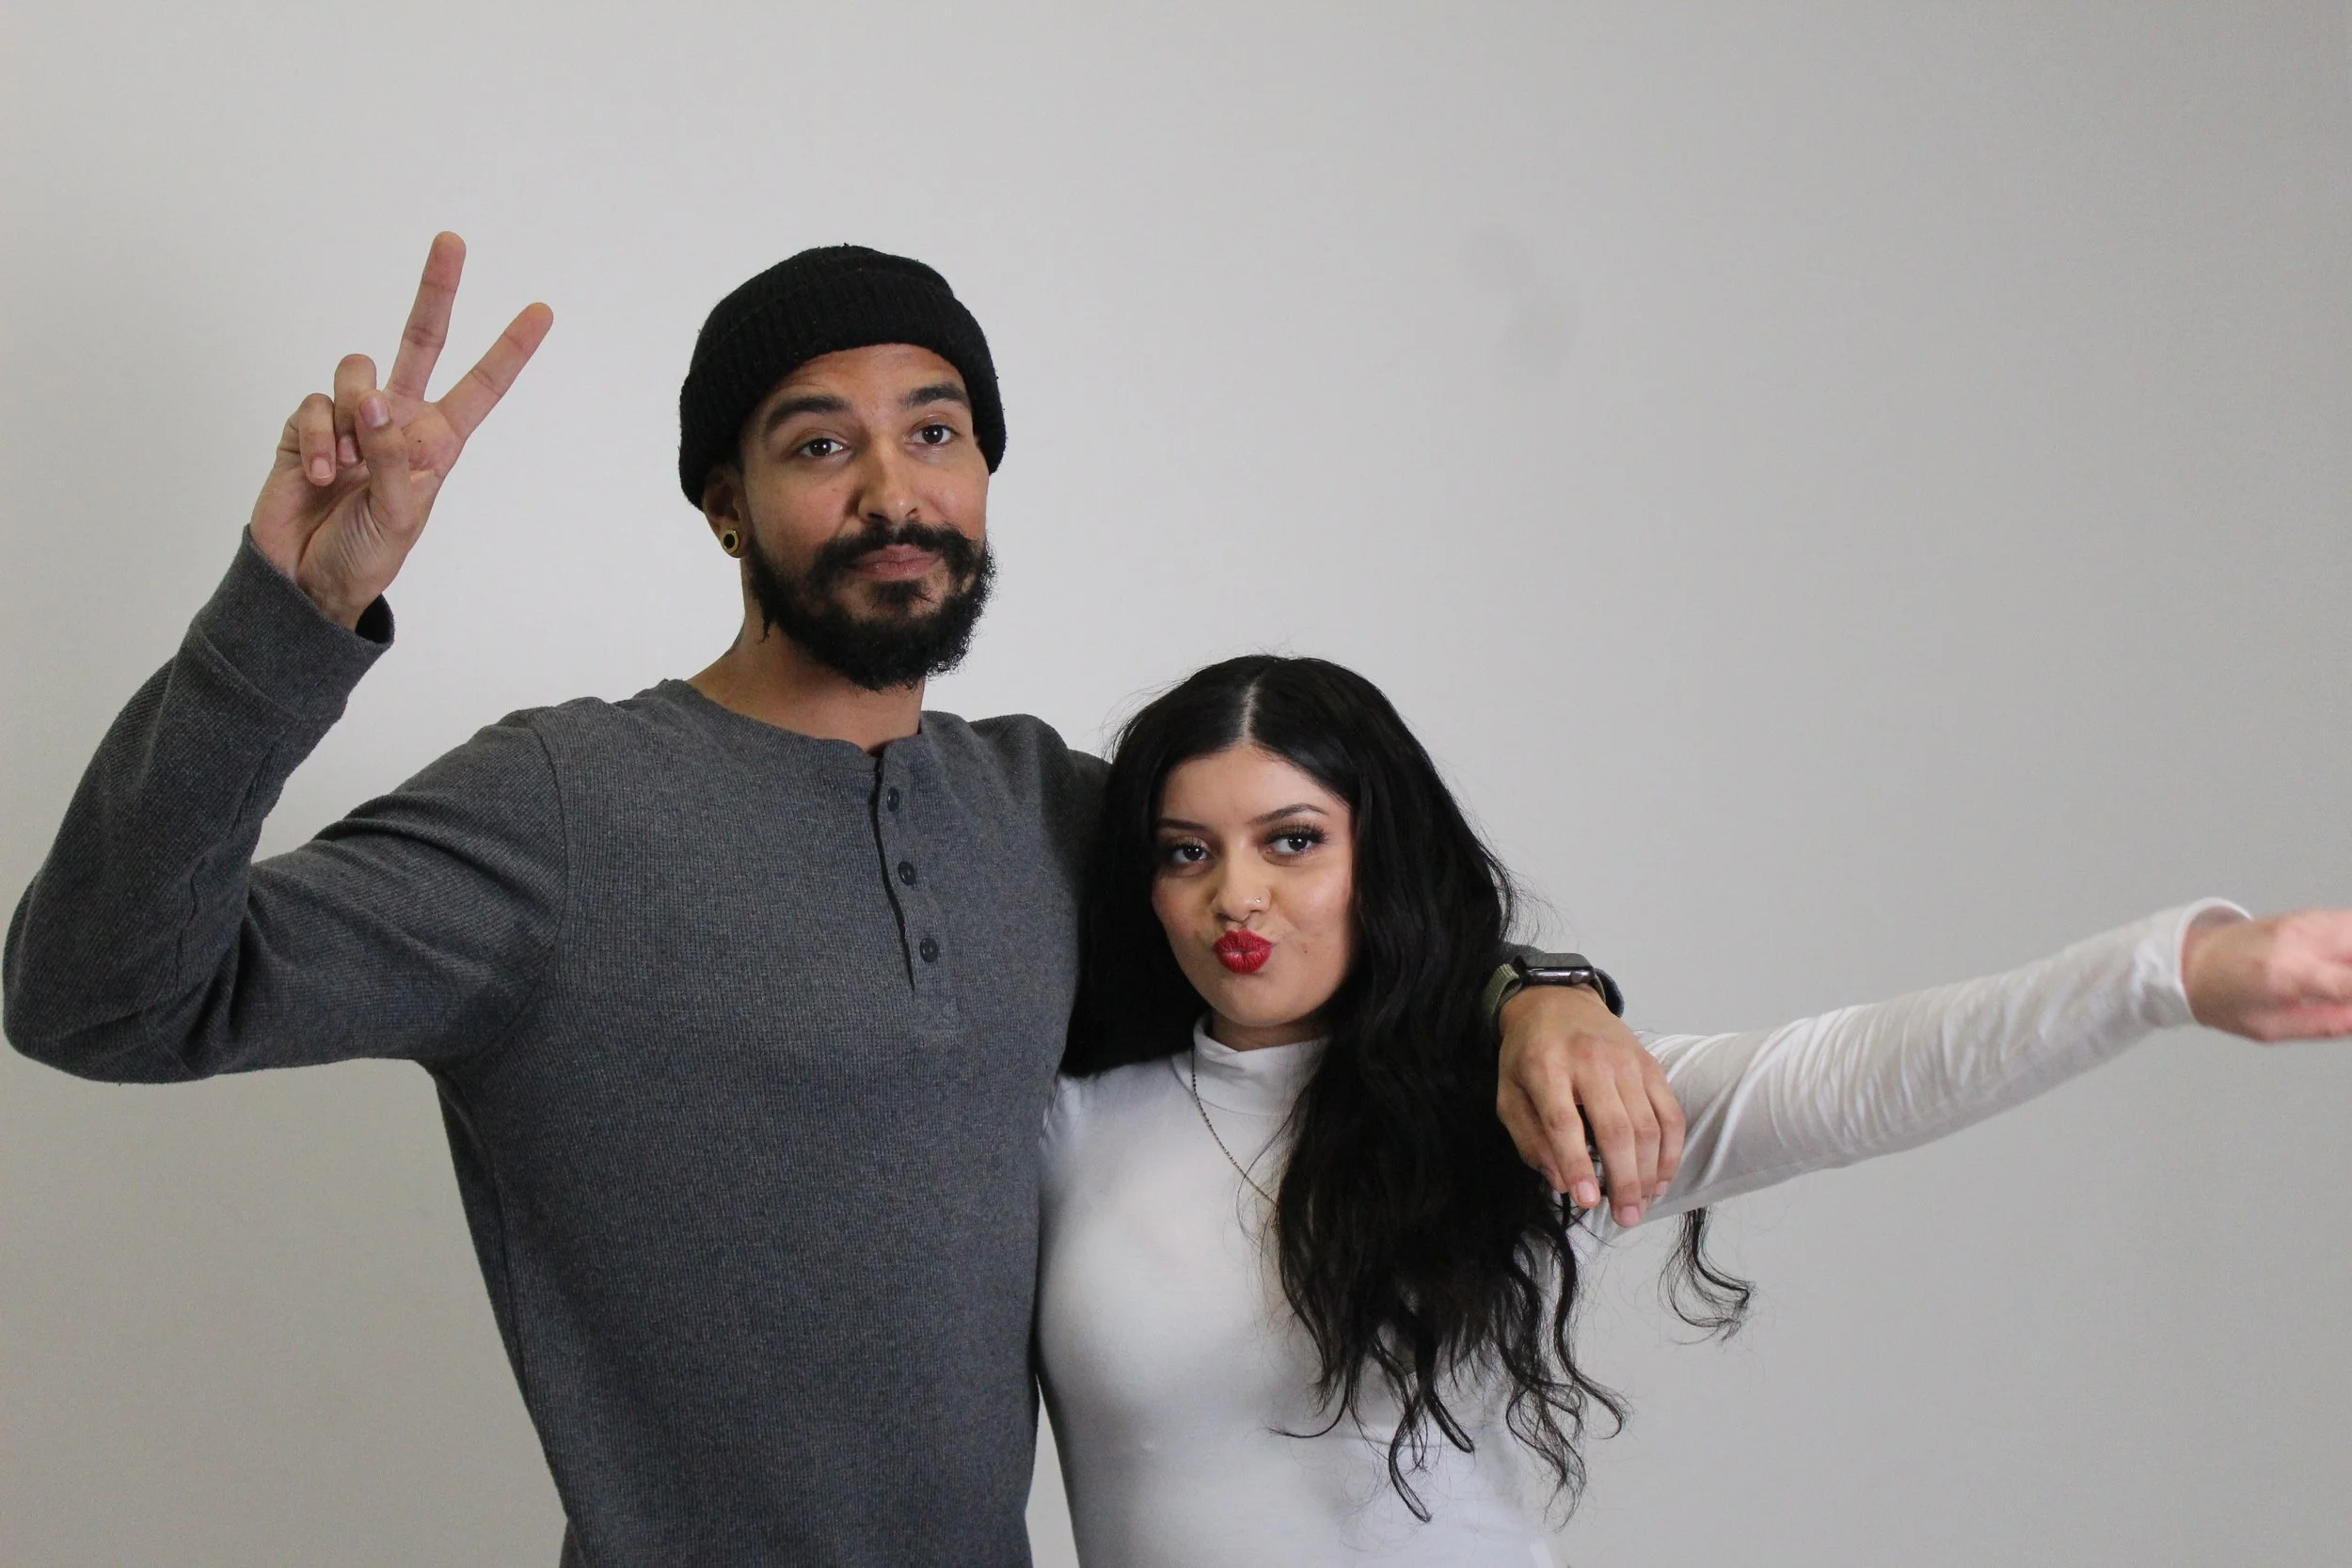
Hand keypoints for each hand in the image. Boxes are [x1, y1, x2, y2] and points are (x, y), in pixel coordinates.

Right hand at [248, 233, 552, 627]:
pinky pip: (314, 403)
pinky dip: (317, 437)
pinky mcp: (306, 424)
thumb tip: (375, 402)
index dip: (510, 349)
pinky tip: (318, 472)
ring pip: (356, 370)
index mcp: (437, 441)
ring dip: (351, 418)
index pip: (480, 386)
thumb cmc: (367, 553)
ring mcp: (351, 418)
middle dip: (435, 290)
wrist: (306, 578)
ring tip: (344, 467)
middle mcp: (398, 418)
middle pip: (420, 340)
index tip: (543, 312)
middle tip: (452, 240)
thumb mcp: (399, 512)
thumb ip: (391, 454)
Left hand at [1497, 983, 1684, 1225]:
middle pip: (1616, 1128)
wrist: (1557, 1002)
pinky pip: (1670, 1114)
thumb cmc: (1528, 1055)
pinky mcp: (1651, 1065)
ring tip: (1639, 1206)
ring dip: (1649, 1173)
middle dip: (1624, 1180)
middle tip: (1624, 1217)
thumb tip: (1562, 1182)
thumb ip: (1530, 1139)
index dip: (1576, 1163)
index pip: (1563, 1121)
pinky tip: (1660, 1179)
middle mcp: (1591, 1060)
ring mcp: (1626, 1061)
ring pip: (1648, 1125)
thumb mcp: (1508, 1093)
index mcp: (1545, 1066)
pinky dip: (1671, 1151)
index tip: (1586, 1200)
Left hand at [2182, 908, 2351, 1041]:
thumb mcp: (2271, 1028)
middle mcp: (2298, 940)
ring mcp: (2302, 922)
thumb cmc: (2223, 1000)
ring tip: (2343, 979)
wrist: (2189, 961)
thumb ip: (2326, 1024)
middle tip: (2346, 991)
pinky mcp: (2304, 914)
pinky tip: (2343, 963)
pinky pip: (2348, 922)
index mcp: (2287, 975)